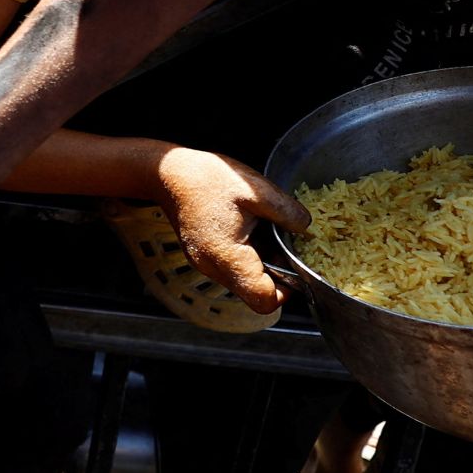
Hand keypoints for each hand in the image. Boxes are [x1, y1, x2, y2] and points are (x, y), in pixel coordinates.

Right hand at [151, 147, 309, 312]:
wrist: (167, 173)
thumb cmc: (205, 178)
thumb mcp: (254, 189)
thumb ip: (286, 211)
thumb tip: (306, 228)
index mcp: (227, 255)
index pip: (263, 299)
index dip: (287, 290)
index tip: (296, 268)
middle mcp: (213, 268)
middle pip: (254, 294)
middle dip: (276, 275)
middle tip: (284, 245)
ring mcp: (205, 265)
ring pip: (244, 282)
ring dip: (262, 265)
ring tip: (264, 232)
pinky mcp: (203, 258)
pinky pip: (232, 269)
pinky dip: (247, 257)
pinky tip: (248, 230)